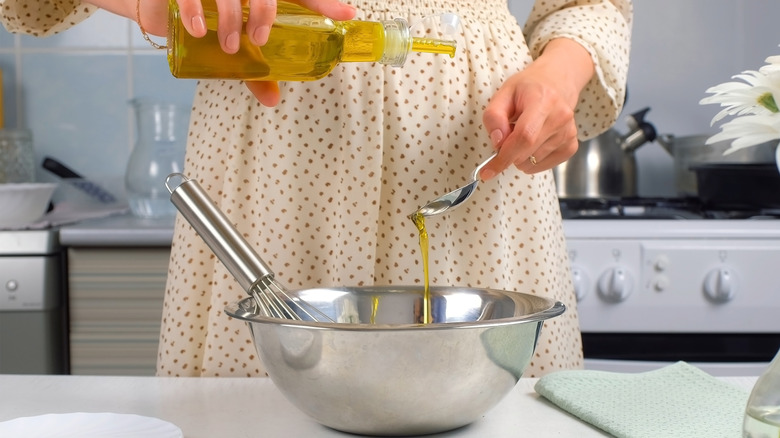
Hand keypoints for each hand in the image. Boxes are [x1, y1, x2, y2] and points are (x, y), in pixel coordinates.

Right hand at [174, 0, 356, 105]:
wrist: (158, 6)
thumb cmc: (206, 23)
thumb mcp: (234, 46)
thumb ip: (253, 69)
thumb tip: (274, 100)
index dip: (323, 4)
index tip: (348, 14)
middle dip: (265, 12)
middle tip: (260, 40)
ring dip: (232, 18)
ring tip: (230, 45)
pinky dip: (195, 11)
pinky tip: (198, 30)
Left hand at [480, 38, 594, 178]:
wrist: (558, 82)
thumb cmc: (528, 88)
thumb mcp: (504, 93)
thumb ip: (494, 116)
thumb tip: (497, 142)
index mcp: (543, 100)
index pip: (524, 137)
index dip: (504, 157)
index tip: (487, 172)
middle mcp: (560, 117)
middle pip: (527, 152)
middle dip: (508, 153)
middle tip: (506, 137)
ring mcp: (569, 133)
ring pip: (533, 162)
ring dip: (520, 155)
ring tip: (523, 133)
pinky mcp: (571, 145)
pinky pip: (544, 165)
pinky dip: (532, 160)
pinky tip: (533, 142)